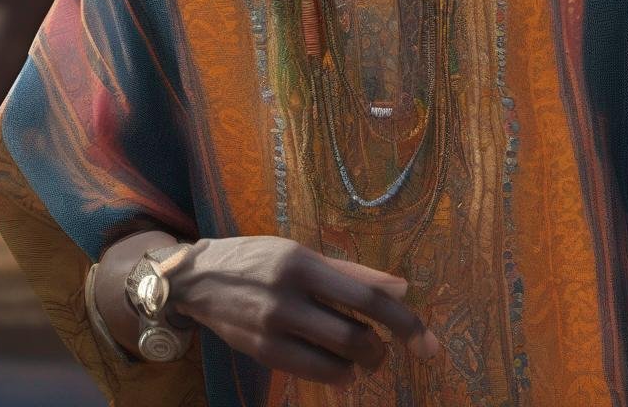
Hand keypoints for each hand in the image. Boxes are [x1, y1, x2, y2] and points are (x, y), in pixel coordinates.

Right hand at [172, 236, 438, 386]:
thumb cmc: (260, 258)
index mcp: (304, 263)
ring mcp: (271, 327)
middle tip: (383, 348)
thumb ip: (352, 273)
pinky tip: (340, 368)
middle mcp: (287, 295)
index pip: (366, 297)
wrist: (199, 277)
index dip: (403, 321)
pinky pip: (311, 373)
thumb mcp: (304, 254)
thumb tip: (401, 288)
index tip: (428, 342)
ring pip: (334, 361)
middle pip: (353, 336)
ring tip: (362, 357)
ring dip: (359, 364)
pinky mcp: (261, 351)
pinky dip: (336, 375)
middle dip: (379, 349)